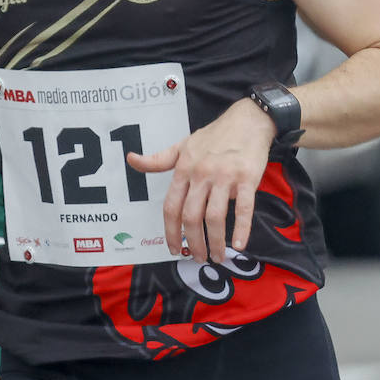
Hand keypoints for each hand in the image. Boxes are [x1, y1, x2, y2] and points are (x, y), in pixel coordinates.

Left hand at [127, 99, 276, 263]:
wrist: (247, 121)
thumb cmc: (214, 136)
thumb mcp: (182, 145)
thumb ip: (158, 160)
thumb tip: (131, 160)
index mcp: (184, 169)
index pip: (171, 206)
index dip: (169, 231)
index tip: (172, 248)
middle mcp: (201, 173)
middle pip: (191, 216)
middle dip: (193, 242)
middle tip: (197, 258)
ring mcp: (225, 176)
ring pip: (215, 216)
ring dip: (215, 241)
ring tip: (218, 256)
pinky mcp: (247, 177)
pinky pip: (243, 208)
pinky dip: (241, 229)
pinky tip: (238, 244)